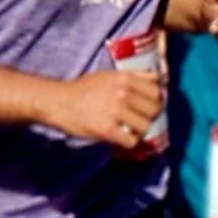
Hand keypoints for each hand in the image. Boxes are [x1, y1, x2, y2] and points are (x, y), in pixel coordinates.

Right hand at [46, 64, 165, 152]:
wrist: (59, 101)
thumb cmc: (83, 89)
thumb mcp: (109, 75)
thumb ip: (134, 76)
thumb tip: (158, 78)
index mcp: (125, 78)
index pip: (156, 91)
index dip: (155, 100)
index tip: (147, 106)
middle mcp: (123, 92)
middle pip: (154, 109)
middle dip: (148, 116)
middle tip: (137, 120)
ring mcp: (116, 111)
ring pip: (145, 126)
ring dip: (139, 130)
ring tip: (128, 129)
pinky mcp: (108, 129)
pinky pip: (131, 141)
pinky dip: (128, 142)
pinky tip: (120, 137)